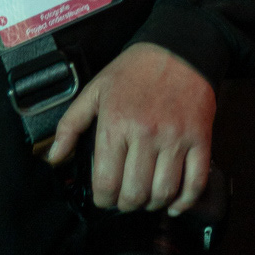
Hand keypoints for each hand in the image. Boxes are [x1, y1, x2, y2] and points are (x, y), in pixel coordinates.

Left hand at [49, 43, 215, 215]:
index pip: (107, 181)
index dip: (103, 199)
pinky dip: (185, 202)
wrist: (177, 50)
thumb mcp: (94, 90)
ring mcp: (175, 138)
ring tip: (146, 198)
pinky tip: (173, 203)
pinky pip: (195, 183)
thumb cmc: (132, 71)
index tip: (104, 197)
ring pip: (164, 193)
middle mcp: (146, 134)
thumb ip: (70, 125)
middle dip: (126, 204)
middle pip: (135, 193)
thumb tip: (54, 157)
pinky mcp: (200, 140)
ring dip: (152, 205)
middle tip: (124, 199)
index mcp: (116, 123)